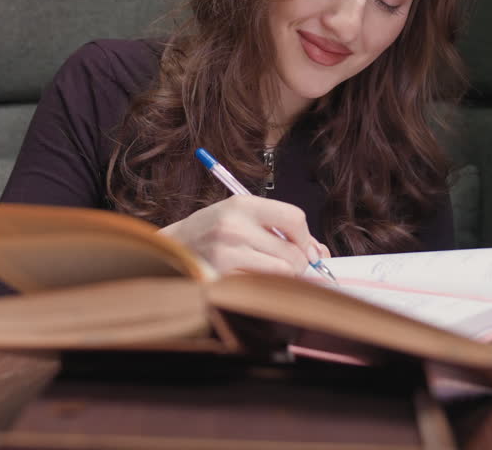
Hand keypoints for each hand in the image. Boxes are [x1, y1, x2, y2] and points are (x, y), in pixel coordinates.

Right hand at [158, 195, 328, 275]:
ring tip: (268, 271)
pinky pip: (263, 287)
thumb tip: (320, 253)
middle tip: (286, 264)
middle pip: (293, 252)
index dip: (306, 237)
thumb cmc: (213, 232)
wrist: (172, 248)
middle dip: (297, 263)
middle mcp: (234, 226)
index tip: (303, 247)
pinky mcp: (222, 277)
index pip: (294, 218)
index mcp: (242, 204)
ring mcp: (227, 253)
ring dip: (283, 277)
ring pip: (283, 272)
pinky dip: (265, 287)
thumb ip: (281, 229)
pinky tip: (252, 279)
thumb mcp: (242, 217)